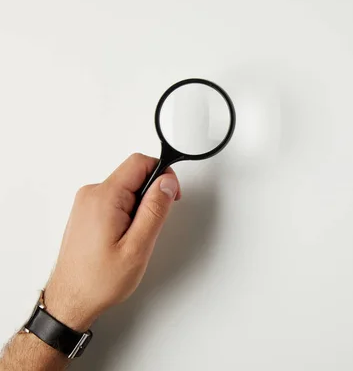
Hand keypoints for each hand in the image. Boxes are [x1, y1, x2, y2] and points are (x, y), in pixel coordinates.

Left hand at [43, 154, 181, 330]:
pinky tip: (125, 236)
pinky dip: (128, 212)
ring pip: (126, 187)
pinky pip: (116, 199)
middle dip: (152, 193)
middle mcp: (92, 194)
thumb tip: (166, 182)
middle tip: (153, 224)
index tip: (171, 195)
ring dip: (139, 205)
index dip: (163, 174)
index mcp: (105, 197)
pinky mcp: (87, 212)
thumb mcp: (138, 247)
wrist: (71, 300)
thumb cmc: (99, 280)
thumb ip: (155, 210)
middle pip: (134, 173)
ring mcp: (86, 203)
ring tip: (136, 235)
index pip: (140, 162)